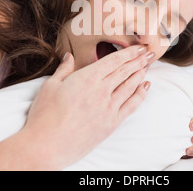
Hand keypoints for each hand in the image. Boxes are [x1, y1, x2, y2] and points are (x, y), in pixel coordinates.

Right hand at [23, 46, 152, 169]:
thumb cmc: (44, 115)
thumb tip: (69, 56)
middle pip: (125, 71)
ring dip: (141, 74)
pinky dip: (140, 94)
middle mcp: (101, 91)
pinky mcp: (111, 124)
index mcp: (87, 78)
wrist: (46, 146)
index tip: (139, 47)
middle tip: (149, 53)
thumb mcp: (50, 85)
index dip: (129, 52)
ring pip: (130, 86)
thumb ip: (64, 69)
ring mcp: (108, 108)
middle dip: (139, 60)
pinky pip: (131, 105)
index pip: (114, 61)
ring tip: (148, 66)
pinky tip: (146, 86)